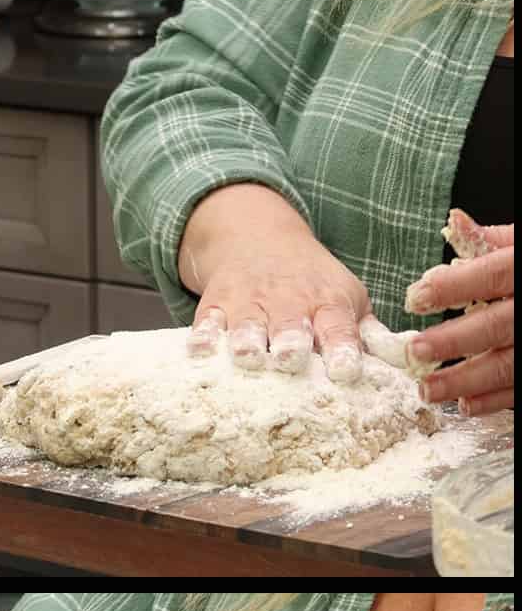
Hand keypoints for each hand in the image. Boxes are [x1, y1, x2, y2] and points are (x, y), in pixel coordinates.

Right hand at [179, 183, 373, 383]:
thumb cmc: (310, 283)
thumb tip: (408, 363)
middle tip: (291, 359)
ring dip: (247, 341)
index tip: (346, 371)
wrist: (258, 239)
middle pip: (290, 325)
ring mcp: (249, 303)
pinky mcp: (215, 304)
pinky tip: (201, 350)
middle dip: (290, 342)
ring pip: (247, 324)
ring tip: (248, 357)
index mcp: (326, 303)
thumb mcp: (346, 297)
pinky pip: (206, 321)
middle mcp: (288, 302)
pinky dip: (203, 336)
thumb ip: (368, 334)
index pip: (338, 327)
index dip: (342, 349)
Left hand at [402, 217, 513, 416]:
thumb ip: (492, 241)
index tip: (415, 297)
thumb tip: (454, 224)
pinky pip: (520, 389)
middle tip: (415, 350)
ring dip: (464, 381)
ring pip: (506, 365)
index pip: (493, 273)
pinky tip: (465, 404)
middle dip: (454, 341)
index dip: (454, 286)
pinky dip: (493, 400)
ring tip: (427, 389)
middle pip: (497, 326)